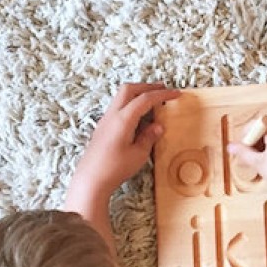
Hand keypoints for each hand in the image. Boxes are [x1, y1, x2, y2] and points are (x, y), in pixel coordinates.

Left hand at [68, 83, 180, 198]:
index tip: (176, 93)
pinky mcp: (103, 127)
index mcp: (123, 119)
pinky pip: (117, 107)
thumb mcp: (138, 154)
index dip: (162, 94)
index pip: (145, 99)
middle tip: (162, 89)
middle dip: (147, 86)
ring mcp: (105, 120)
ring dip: (137, 94)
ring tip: (152, 100)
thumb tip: (158, 126)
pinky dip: (130, 103)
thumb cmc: (115, 169)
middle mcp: (112, 115)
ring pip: (121, 96)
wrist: (91, 180)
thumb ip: (149, 137)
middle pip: (129, 89)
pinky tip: (139, 115)